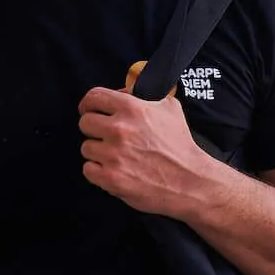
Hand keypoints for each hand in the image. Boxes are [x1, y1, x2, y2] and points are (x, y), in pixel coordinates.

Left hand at [78, 84, 217, 216]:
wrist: (189, 181)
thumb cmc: (180, 146)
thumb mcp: (171, 109)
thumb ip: (146, 97)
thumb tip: (124, 93)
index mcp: (132, 109)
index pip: (94, 97)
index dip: (89, 104)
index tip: (89, 110)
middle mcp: (119, 129)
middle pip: (85, 123)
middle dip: (95, 129)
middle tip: (107, 136)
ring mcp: (113, 155)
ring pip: (86, 147)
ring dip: (98, 152)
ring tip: (116, 156)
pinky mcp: (110, 178)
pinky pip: (88, 169)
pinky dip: (98, 171)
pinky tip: (114, 169)